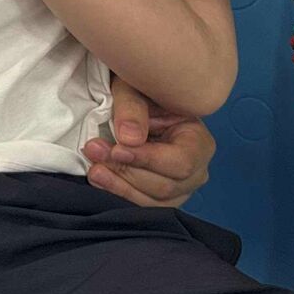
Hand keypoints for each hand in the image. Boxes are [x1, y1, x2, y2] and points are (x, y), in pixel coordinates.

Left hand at [83, 78, 215, 207]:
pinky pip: (141, 206)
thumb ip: (133, 108)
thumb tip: (129, 138)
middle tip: (94, 151)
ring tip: (93, 167)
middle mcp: (196, 171)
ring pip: (151, 201)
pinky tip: (99, 178)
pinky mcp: (160, 200)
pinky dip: (118, 194)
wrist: (137, 105)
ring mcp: (180, 190)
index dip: (147, 159)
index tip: (117, 148)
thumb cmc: (141, 93)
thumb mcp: (136, 87)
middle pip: (164, 185)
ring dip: (118, 185)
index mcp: (200, 142)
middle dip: (125, 170)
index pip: (180, 162)